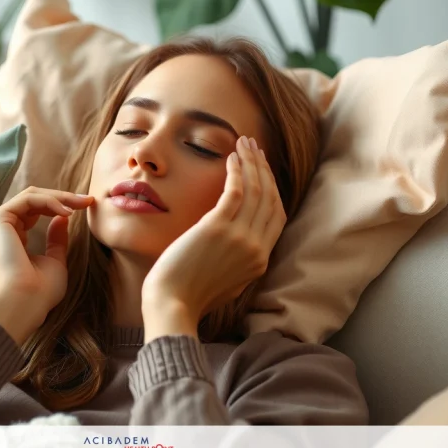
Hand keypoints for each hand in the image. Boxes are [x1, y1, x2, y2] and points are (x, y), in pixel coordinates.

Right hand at [0, 186, 93, 344]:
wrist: (24, 303)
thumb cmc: (40, 291)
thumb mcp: (55, 261)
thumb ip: (56, 239)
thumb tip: (62, 217)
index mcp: (12, 237)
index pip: (35, 210)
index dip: (61, 205)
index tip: (86, 205)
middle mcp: (1, 227)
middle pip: (34, 199)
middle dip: (63, 197)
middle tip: (87, 200)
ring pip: (32, 195)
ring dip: (59, 197)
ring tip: (81, 203)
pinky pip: (28, 199)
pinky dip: (50, 201)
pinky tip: (67, 212)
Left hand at [142, 136, 285, 337]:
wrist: (172, 304)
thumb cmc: (189, 295)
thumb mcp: (227, 279)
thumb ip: (239, 258)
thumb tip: (241, 236)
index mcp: (260, 260)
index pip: (276, 216)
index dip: (273, 189)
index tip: (263, 171)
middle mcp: (256, 247)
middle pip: (270, 198)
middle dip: (264, 169)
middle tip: (256, 148)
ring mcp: (240, 238)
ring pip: (256, 190)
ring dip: (252, 162)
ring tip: (244, 143)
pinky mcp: (218, 228)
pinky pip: (235, 191)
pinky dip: (237, 171)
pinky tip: (232, 157)